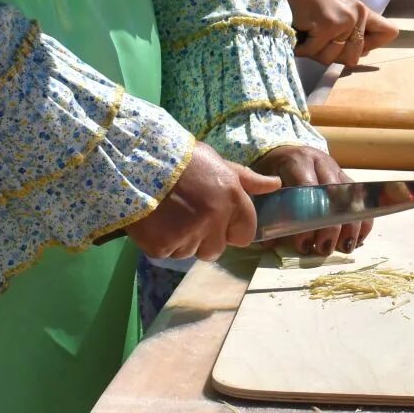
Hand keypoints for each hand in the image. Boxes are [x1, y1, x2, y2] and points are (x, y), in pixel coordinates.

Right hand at [125, 142, 281, 260]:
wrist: (137, 161)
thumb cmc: (182, 159)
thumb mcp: (218, 163)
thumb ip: (247, 179)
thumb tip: (275, 185)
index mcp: (231, 198)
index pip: (246, 233)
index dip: (232, 228)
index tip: (217, 219)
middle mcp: (214, 219)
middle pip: (217, 249)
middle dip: (205, 238)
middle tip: (188, 216)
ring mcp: (188, 234)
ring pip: (191, 252)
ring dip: (183, 240)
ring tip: (170, 215)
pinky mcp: (163, 246)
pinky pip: (168, 253)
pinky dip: (162, 242)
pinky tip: (156, 221)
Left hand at [253, 144, 370, 258]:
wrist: (286, 151)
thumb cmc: (272, 171)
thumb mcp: (265, 185)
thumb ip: (267, 211)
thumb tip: (270, 242)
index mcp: (297, 162)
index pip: (308, 189)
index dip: (308, 219)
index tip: (304, 243)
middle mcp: (321, 163)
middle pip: (334, 195)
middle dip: (331, 227)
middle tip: (323, 249)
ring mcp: (337, 170)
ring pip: (352, 197)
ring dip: (351, 226)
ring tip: (344, 248)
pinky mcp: (347, 179)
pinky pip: (361, 200)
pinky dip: (362, 221)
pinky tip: (356, 240)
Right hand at [287, 0, 400, 68]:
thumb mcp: (341, 11)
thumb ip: (354, 31)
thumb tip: (365, 53)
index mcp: (363, 12)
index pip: (389, 32)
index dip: (374, 45)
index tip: (358, 46)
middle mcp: (358, 16)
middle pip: (353, 58)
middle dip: (332, 56)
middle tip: (319, 40)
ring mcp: (344, 21)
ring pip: (332, 58)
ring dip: (315, 53)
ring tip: (309, 36)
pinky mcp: (328, 25)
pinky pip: (314, 52)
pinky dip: (302, 49)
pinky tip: (299, 36)